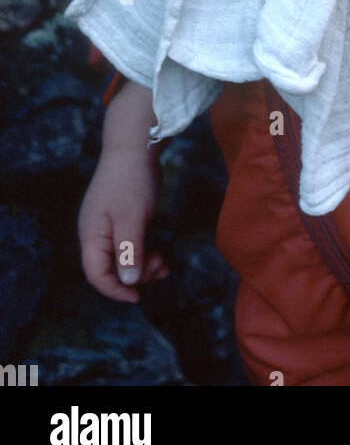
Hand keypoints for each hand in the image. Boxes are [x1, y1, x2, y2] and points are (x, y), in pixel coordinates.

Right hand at [77, 146, 168, 302]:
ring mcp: (109, 226)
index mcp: (91, 235)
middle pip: (112, 269)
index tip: (137, 297)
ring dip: (143, 265)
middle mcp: (97, 233)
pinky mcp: (123, 219)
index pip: (96, 274)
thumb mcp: (132, 218)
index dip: (115, 290)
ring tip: (164, 264)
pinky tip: (160, 255)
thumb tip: (128, 281)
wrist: (136, 147)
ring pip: (124, 258)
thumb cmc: (131, 181)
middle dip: (137, 274)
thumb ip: (128, 251)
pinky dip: (145, 253)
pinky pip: (131, 245)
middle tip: (160, 267)